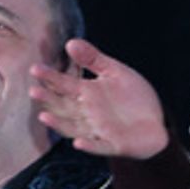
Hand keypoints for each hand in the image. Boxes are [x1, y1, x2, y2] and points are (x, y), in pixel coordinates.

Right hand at [29, 39, 168, 158]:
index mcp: (87, 93)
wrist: (156, 122)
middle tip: (33, 91)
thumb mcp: (116, 73)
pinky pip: (99, 146)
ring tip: (44, 116)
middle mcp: (88, 112)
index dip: (50, 77)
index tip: (35, 68)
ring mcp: (99, 129)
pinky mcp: (114, 144)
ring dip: (59, 123)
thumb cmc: (132, 97)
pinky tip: (78, 143)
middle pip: (64, 106)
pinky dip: (89, 145)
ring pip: (74, 127)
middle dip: (49, 100)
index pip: (64, 84)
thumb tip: (71, 42)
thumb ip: (94, 59)